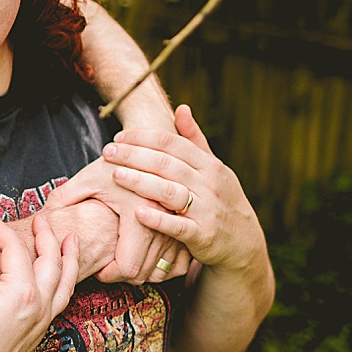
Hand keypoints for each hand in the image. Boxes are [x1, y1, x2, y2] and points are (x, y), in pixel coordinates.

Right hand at [0, 215, 78, 351]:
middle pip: (52, 261)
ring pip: (65, 284)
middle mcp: (39, 308)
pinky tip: (59, 276)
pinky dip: (65, 283)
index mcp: (20, 294)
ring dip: (69, 259)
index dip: (2, 231)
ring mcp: (41, 323)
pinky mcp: (38, 334)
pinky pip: (60, 302)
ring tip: (72, 241)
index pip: (17, 251)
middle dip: (47, 236)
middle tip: (41, 219)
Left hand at [45, 154, 191, 284]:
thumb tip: (41, 217)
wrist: (156, 148)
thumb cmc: (119, 162)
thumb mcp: (89, 178)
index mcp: (138, 210)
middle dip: (125, 276)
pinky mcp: (189, 226)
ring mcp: (180, 224)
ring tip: (123, 262)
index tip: (100, 270)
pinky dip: (163, 266)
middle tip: (108, 269)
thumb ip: (64, 197)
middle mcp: (165, 220)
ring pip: (163, 270)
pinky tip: (145, 258)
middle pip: (146, 273)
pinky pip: (179, 264)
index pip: (129, 266)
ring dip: (144, 272)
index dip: (111, 274)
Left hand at [106, 105, 265, 274]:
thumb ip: (195, 141)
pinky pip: (178, 226)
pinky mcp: (203, 236)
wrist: (243, 242)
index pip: (173, 144)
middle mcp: (210, 184)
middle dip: (135, 156)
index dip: (144, 137)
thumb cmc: (220, 200)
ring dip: (141, 182)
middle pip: (167, 164)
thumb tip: (181, 108)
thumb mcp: (213, 169)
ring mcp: (207, 210)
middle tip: (108, 152)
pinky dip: (158, 219)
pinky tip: (137, 213)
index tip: (119, 136)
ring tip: (116, 175)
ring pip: (170, 192)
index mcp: (210, 165)